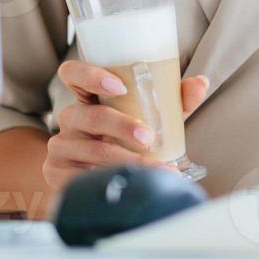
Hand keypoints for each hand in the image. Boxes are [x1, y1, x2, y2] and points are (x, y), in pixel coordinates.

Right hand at [43, 60, 208, 191]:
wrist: (97, 178)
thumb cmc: (127, 139)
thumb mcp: (151, 117)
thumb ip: (175, 99)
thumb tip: (200, 83)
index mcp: (88, 98)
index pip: (73, 74)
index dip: (90, 75)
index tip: (119, 86)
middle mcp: (70, 119)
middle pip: (89, 115)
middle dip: (122, 126)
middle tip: (149, 137)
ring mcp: (60, 147)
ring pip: (91, 149)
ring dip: (126, 159)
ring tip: (153, 167)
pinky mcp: (57, 175)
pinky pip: (80, 178)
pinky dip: (108, 180)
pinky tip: (126, 184)